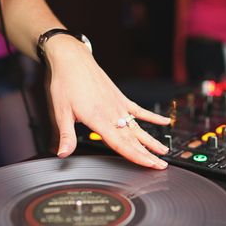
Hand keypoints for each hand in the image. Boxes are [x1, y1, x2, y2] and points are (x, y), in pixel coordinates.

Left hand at [43, 35, 170, 169]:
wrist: (73, 59)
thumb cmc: (66, 84)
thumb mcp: (61, 112)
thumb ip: (66, 135)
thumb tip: (63, 153)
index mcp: (98, 119)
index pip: (121, 144)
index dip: (137, 157)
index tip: (150, 165)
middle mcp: (112, 114)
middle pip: (133, 139)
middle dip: (148, 154)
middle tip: (161, 166)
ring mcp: (119, 106)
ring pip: (138, 128)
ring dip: (152, 140)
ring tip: (164, 151)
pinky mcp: (121, 98)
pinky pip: (139, 110)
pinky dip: (152, 117)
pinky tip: (164, 122)